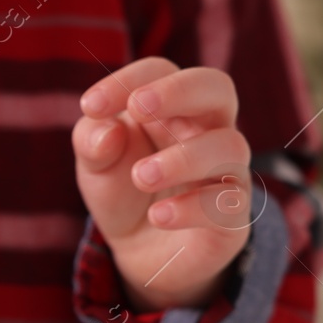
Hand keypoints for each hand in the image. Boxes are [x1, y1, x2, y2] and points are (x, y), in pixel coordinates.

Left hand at [73, 57, 252, 311]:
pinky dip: (193, 207)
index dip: (128, 80)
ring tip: (142, 176)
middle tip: (139, 108)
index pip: (161, 72)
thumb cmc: (122, 189)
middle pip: (216, 88)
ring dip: (183, 158)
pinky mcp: (231, 215)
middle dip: (180, 91)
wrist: (138, 250)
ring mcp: (225, 171)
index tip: (91, 106)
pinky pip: (228, 203)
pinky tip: (158, 216)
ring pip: (229, 146)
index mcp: (170, 107)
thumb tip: (108, 130)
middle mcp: (206, 130)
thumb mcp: (95, 164)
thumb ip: (92, 141)